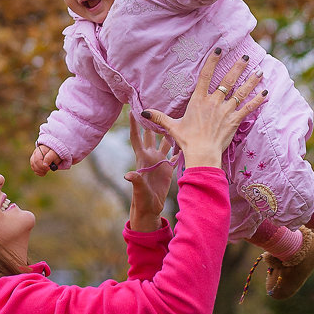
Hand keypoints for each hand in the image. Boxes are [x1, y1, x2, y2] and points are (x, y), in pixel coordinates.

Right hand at [30, 144, 59, 175]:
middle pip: (34, 163)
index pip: (37, 160)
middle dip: (41, 169)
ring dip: (40, 171)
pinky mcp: (34, 163)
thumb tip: (44, 165)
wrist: (55, 153)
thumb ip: (49, 158)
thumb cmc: (55, 153)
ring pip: (33, 167)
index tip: (49, 168)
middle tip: (48, 169)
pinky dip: (38, 172)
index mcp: (40, 150)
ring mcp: (34, 158)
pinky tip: (44, 172)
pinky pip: (34, 169)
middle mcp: (35, 153)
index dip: (42, 166)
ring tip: (47, 170)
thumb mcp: (54, 154)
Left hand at [124, 114, 173, 231]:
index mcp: (142, 159)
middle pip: (150, 134)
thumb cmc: (142, 200)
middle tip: (154, 104)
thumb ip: (136, 181)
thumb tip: (128, 175)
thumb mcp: (139, 190)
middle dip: (151, 120)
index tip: (131, 110)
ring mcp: (159, 161)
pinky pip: (174, 152)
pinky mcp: (167, 167)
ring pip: (163, 141)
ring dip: (167, 130)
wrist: (150, 208)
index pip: (136, 137)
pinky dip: (178, 144)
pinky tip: (185, 135)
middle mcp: (150, 156)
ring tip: (173, 115)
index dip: (134, 124)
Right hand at [140, 47, 266, 168]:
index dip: (213, 61)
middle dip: (237, 67)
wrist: (202, 153)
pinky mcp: (235, 120)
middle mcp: (214, 102)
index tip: (219, 50)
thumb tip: (143, 113)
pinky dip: (257, 100)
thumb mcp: (172, 126)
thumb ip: (159, 117)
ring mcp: (226, 110)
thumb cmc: (187, 140)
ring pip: (241, 91)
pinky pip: (248, 107)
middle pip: (228, 80)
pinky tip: (265, 93)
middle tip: (245, 56)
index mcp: (199, 100)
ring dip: (251, 80)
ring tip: (259, 70)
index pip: (206, 75)